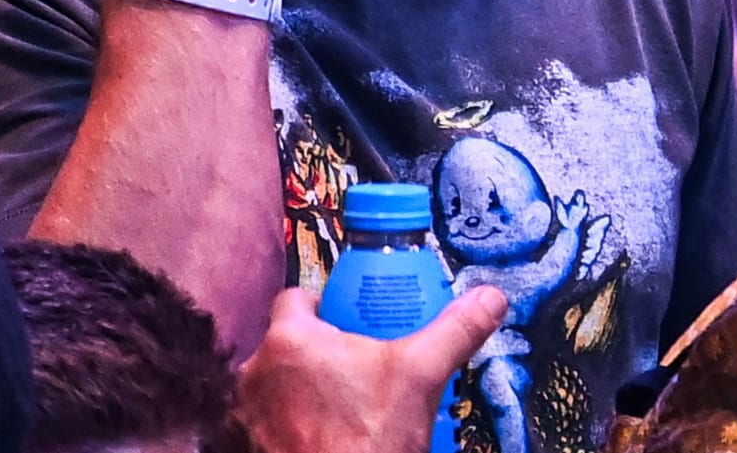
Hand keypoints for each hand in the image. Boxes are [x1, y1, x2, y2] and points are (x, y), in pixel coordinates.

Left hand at [232, 286, 507, 452]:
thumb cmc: (370, 440)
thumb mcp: (422, 377)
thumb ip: (454, 331)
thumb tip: (490, 298)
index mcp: (290, 338)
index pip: (297, 298)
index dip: (325, 305)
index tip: (351, 322)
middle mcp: (256, 370)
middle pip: (286, 342)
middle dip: (317, 352)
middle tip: (356, 369)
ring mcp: (246, 413)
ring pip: (274, 384)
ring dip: (299, 390)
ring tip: (341, 406)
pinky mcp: (248, 445)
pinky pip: (265, 421)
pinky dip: (286, 423)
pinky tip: (320, 434)